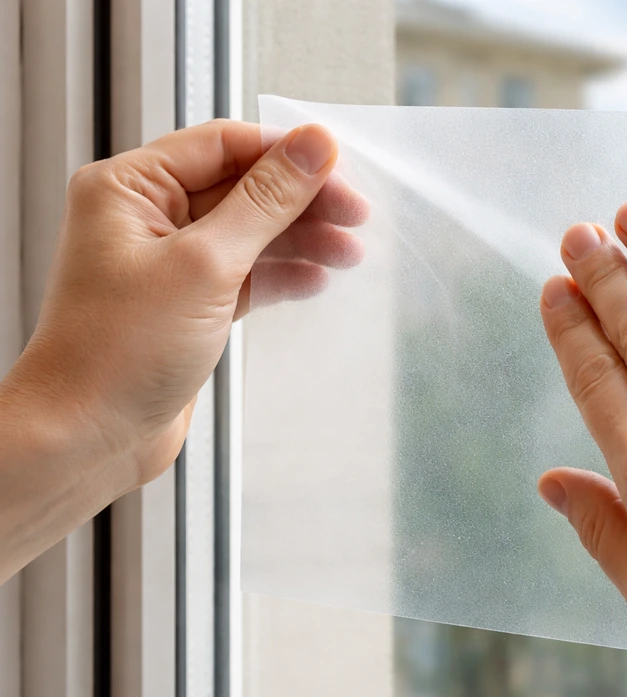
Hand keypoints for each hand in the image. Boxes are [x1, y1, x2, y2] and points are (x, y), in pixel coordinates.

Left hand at [1, 120, 365, 536]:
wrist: (87, 436)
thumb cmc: (115, 354)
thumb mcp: (205, 265)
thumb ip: (265, 202)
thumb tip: (312, 149)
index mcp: (129, 188)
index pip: (223, 146)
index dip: (284, 154)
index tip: (337, 167)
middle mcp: (145, 218)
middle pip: (242, 188)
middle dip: (301, 202)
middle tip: (354, 215)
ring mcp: (168, 263)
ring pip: (249, 233)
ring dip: (300, 240)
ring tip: (346, 252)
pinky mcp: (188, 304)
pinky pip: (245, 274)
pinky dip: (281, 276)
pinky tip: (314, 280)